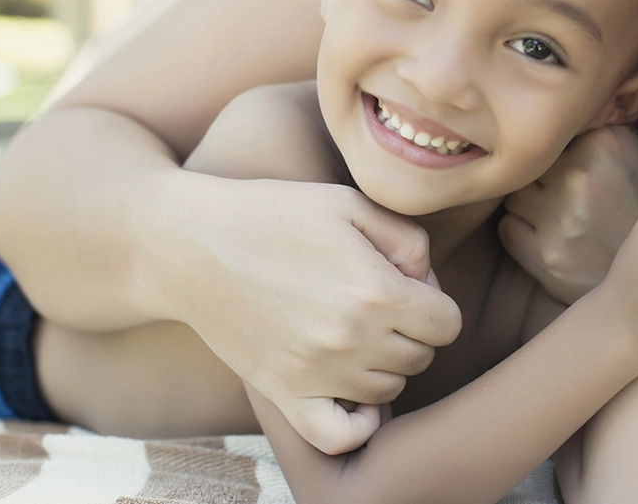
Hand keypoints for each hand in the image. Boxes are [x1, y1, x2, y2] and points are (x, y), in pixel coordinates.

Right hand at [158, 177, 462, 453]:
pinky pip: (339, 435)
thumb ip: (407, 239)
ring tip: (357, 332)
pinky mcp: (284, 394)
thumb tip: (426, 280)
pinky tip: (351, 393)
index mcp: (375, 290)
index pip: (447, 323)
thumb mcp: (349, 202)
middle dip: (412, 330)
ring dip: (384, 365)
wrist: (190, 244)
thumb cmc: (272, 213)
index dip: (434, 301)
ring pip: (388, 391)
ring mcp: (317, 373)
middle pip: (421, 357)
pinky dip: (357, 423)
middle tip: (378, 304)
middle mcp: (352, 339)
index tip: (406, 285)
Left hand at [500, 125, 637, 304]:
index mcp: (602, 145)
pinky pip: (508, 230)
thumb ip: (599, 128)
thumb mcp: (636, 152)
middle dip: (543, 179)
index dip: (559, 151)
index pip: (553, 135)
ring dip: (530, 204)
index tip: (572, 165)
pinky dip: (522, 232)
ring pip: (514, 197)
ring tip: (556, 214)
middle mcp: (578, 179)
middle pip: (530, 165)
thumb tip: (563, 112)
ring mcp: (560, 221)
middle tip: (562, 193)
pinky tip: (548, 235)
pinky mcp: (546, 257)